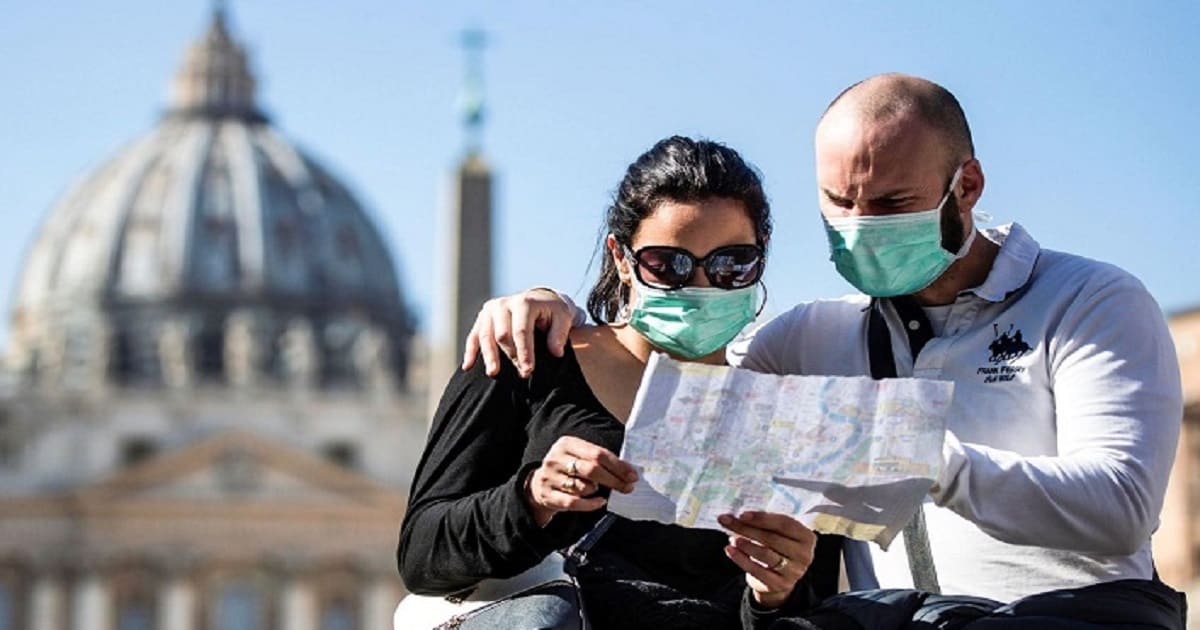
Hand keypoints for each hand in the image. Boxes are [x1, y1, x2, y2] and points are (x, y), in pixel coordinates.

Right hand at [462, 288, 575, 377]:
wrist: (538, 300)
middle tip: (521, 374)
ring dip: (489, 356)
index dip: (524, 352)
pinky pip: (474, 336)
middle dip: (511, 356)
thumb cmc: (551, 312)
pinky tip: (468, 367)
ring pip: (485, 336)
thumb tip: (556, 353)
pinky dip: (470, 351)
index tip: (529, 370)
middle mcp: (503, 304)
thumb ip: (559, 334)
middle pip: (502, 334)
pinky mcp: (482, 318)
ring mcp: (490, 310)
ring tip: (493, 373)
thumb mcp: (562, 317)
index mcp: (524, 303)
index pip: (521, 330)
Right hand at [523, 436, 639, 526]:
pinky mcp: (548, 495)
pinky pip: (575, 502)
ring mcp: (550, 477)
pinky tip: (599, 502)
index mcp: (567, 444)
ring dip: (596, 490)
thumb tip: (629, 471)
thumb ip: (600, 460)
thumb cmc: (568, 469)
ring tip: (598, 489)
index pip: (598, 453)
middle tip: (628, 487)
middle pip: (592, 469)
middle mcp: (556, 458)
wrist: (539, 484)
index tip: (632, 475)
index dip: (618, 465)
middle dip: (614, 480)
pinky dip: (591, 504)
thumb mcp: (579, 456)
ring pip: (583, 487)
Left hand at [718, 511, 815, 608]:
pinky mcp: (780, 584)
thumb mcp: (779, 534)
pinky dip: (741, 559)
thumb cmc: (777, 548)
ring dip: (746, 544)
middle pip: (772, 538)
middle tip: (728, 522)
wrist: (780, 577)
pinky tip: (730, 550)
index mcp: (806, 537)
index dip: (762, 518)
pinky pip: (757, 571)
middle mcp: (804, 555)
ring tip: (732, 538)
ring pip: (765, 555)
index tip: (742, 515)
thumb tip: (738, 515)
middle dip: (747, 529)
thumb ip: (765, 524)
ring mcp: (793, 572)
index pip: (784, 524)